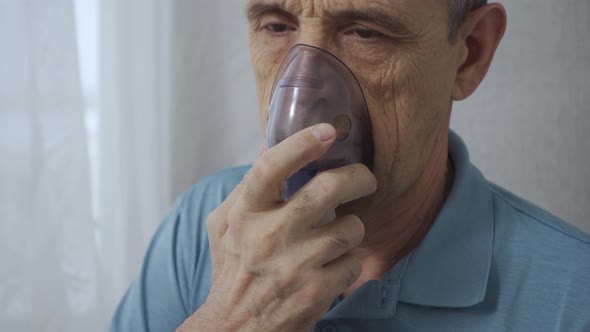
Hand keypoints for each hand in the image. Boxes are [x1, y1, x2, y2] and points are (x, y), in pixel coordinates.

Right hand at [177, 124, 376, 331]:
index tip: (327, 131)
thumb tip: (270, 144)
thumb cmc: (234, 269)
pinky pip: (355, 261)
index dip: (302, 143)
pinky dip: (350, 261)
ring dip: (352, 228)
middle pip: (328, 188)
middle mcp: (269, 236)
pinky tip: (333, 267)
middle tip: (365, 178)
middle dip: (358, 177)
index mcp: (245, 214)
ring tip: (339, 235)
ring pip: (352, 227)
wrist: (237, 328)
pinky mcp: (317, 291)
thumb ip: (247, 186)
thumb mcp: (225, 225)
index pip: (272, 167)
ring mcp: (295, 265)